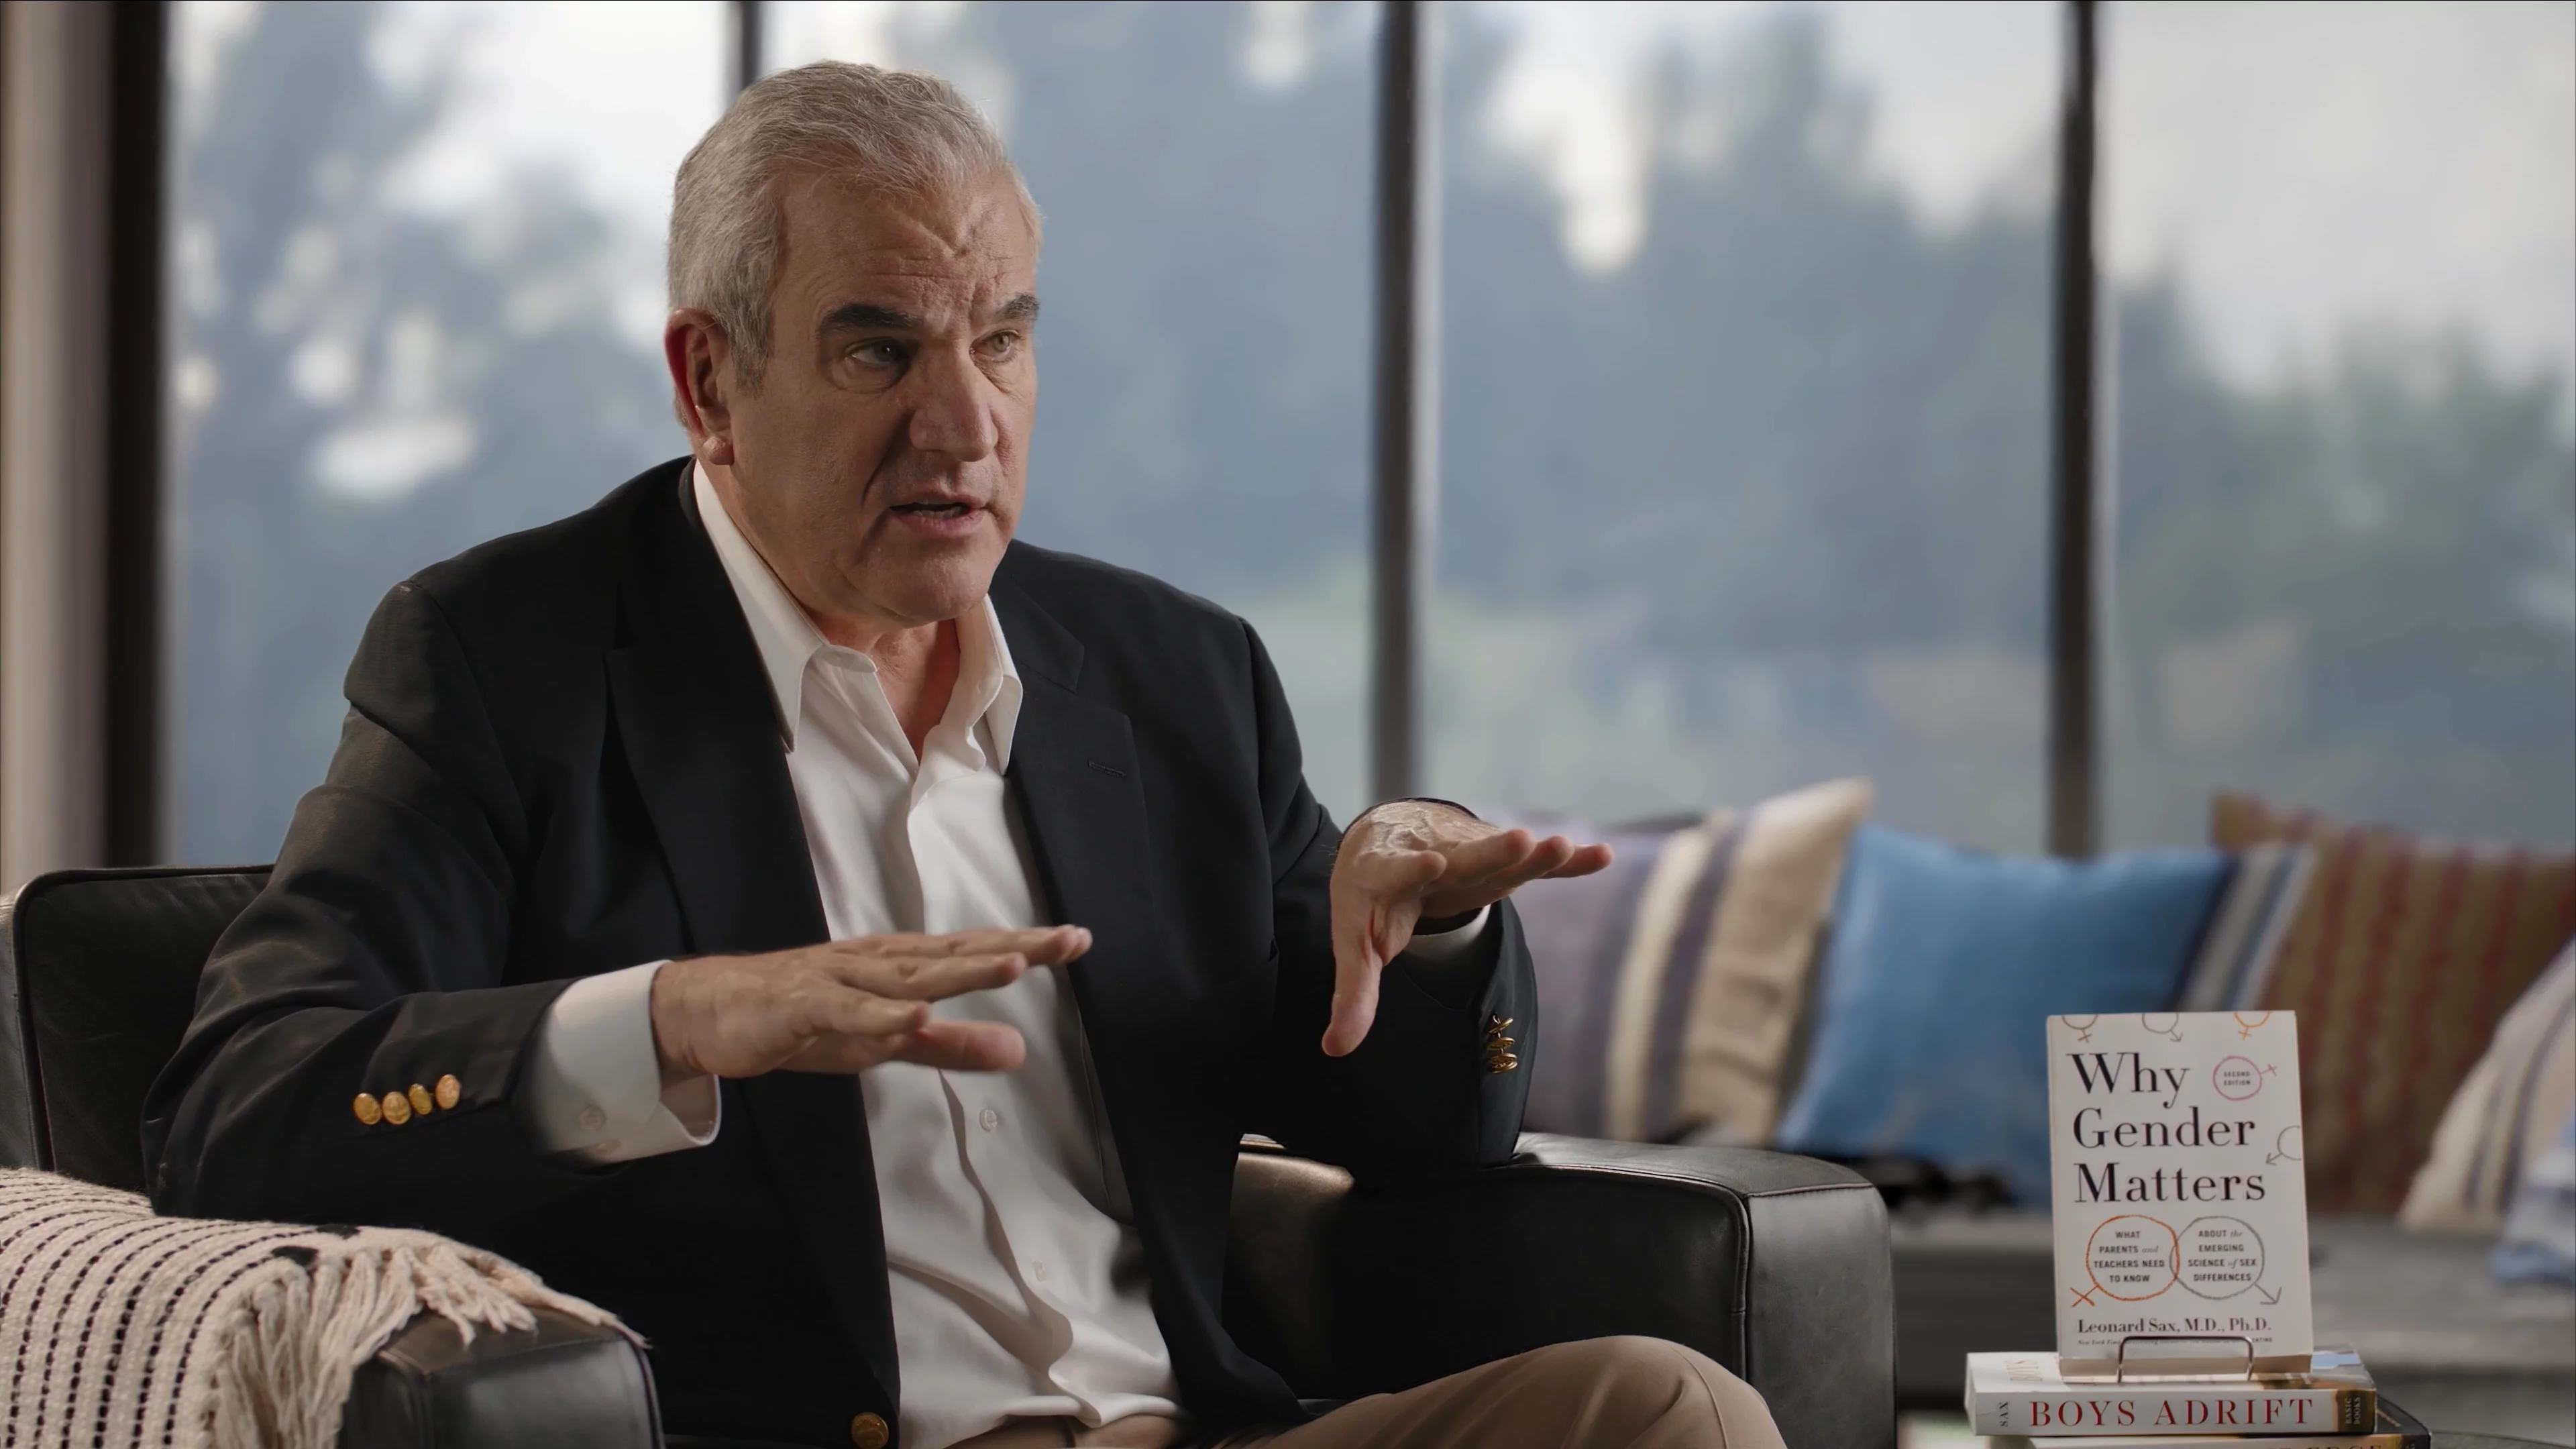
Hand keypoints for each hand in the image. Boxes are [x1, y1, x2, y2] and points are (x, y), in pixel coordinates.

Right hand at [649, 925, 1091, 1079]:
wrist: (712, 1011)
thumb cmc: (804, 1019)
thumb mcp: (887, 1041)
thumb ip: (949, 1045)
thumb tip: (1018, 1052)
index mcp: (900, 967)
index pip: (973, 953)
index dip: (1026, 948)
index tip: (1079, 941)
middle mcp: (878, 963)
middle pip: (954, 954)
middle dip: (1012, 948)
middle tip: (1067, 941)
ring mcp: (841, 981)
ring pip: (909, 976)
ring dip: (960, 971)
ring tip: (1012, 967)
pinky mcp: (802, 1006)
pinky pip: (847, 1013)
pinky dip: (881, 1014)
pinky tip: (915, 1015)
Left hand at [1323, 802, 1610, 1055]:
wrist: (1384, 841)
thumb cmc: (1370, 899)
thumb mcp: (1354, 941)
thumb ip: (1354, 994)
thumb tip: (1335, 1049)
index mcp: (1387, 872)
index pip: (1401, 870)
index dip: (1415, 867)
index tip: (1432, 861)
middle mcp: (1430, 854)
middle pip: (1463, 856)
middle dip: (1490, 852)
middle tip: (1521, 841)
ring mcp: (1466, 853)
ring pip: (1501, 854)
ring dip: (1532, 854)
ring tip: (1560, 846)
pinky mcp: (1495, 858)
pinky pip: (1532, 864)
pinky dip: (1564, 864)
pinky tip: (1598, 857)